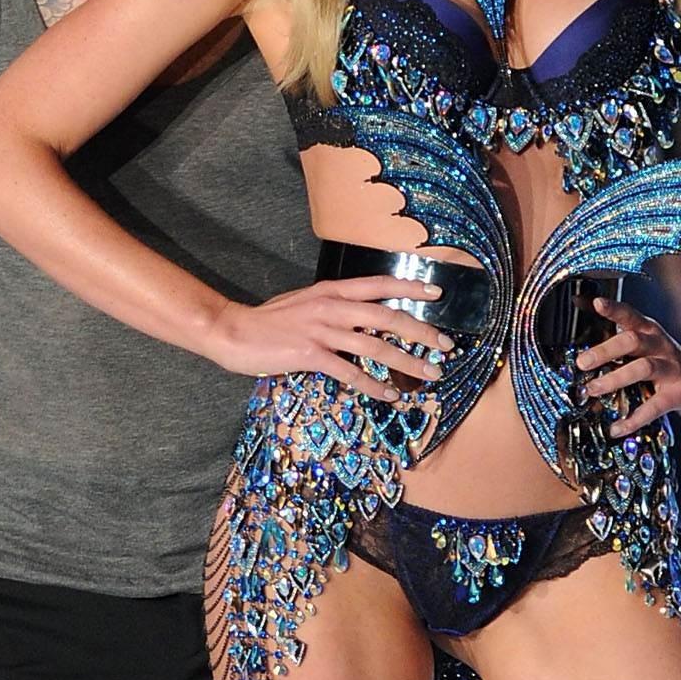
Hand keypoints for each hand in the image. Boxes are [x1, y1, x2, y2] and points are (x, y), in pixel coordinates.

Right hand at [211, 276, 453, 401]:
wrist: (234, 331)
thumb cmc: (270, 321)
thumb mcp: (306, 303)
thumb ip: (334, 306)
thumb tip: (361, 315)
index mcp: (332, 291)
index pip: (379, 284)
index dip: (410, 287)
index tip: (438, 292)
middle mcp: (332, 306)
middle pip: (387, 316)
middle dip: (422, 331)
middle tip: (446, 345)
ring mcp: (322, 330)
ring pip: (375, 345)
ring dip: (407, 362)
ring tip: (430, 374)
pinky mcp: (310, 354)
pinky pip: (350, 372)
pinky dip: (373, 385)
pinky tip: (390, 395)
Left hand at [575, 302, 680, 435]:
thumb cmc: (669, 365)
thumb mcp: (648, 347)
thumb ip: (620, 343)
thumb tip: (581, 343)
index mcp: (650, 333)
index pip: (631, 316)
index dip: (614, 308)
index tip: (596, 303)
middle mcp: (661, 346)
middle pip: (633, 340)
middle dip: (605, 350)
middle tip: (581, 363)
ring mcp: (672, 369)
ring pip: (642, 368)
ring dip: (615, 379)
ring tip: (592, 390)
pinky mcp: (680, 393)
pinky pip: (654, 406)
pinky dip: (634, 418)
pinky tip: (616, 428)